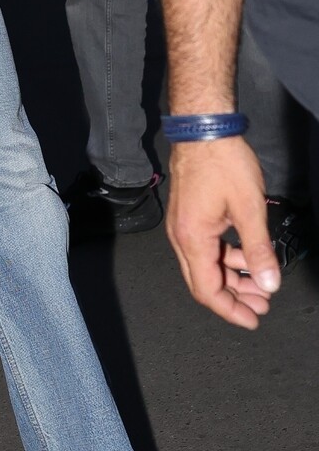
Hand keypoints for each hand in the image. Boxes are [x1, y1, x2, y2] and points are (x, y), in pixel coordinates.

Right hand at [165, 138, 279, 328]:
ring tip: (260, 282)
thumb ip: (259, 249)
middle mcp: (181, 237)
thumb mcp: (250, 209)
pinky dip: (225, 258)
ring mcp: (182, 226)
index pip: (207, 289)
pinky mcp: (188, 216)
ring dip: (232, 277)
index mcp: (193, 239)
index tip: (253, 319)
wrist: (203, 130)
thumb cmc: (225, 164)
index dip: (230, 310)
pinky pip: (204, 248)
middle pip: (203, 282)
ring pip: (204, 265)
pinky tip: (246, 255)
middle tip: (263, 305)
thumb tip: (270, 283)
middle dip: (233, 298)